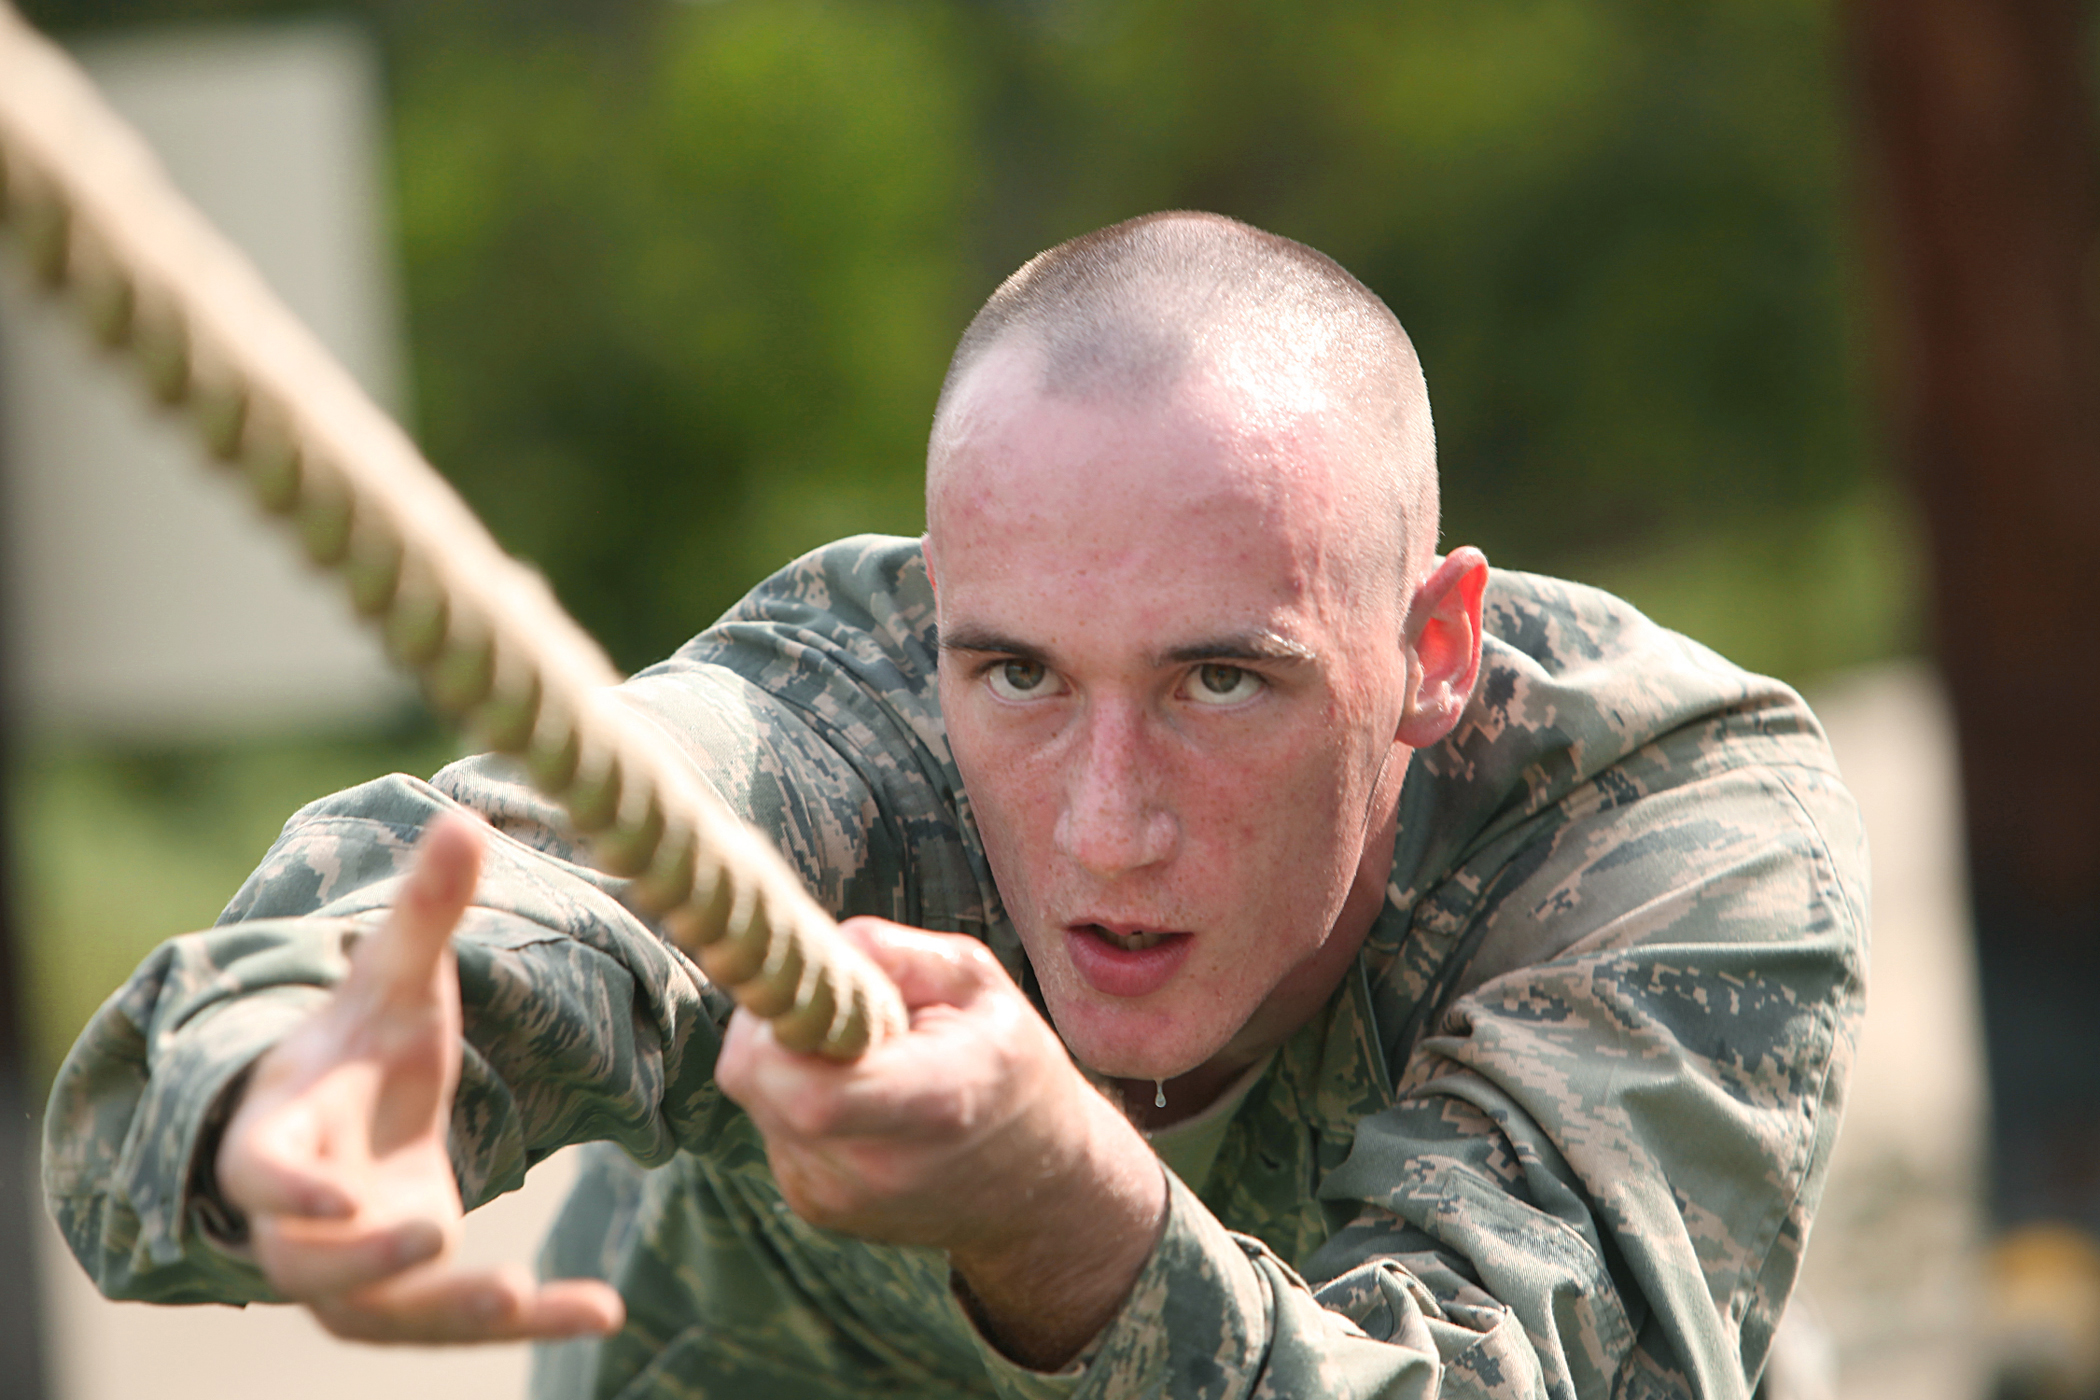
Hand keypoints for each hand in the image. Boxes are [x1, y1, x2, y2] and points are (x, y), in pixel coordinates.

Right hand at [213, 812, 624, 1343]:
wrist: (351, 1110)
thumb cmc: (362, 1039)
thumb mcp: (396, 977)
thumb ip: (426, 913)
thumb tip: (463, 818)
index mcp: (283, 1131)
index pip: (262, 1172)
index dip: (287, 1188)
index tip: (330, 1196)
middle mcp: (302, 1217)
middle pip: (312, 1264)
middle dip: (367, 1262)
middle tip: (439, 1242)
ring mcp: (348, 1268)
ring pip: (381, 1315)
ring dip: (450, 1313)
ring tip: (529, 1298)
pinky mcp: (405, 1296)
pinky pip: (454, 1323)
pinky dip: (527, 1321)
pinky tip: (602, 1311)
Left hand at [716, 919, 1165, 1368]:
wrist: (1041, 1184)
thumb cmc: (1011, 1063)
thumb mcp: (977, 979)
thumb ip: (892, 952)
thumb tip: (809, 949)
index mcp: (934, 1103)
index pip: (808, 1089)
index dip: (782, 1021)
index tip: (816, 983)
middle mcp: (878, 1166)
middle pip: (757, 1081)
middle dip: (776, 1023)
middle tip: (836, 1005)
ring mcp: (840, 1199)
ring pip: (757, 1098)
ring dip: (790, 1061)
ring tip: (864, 1059)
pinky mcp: (817, 1208)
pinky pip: (772, 1128)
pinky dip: (796, 1098)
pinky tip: (858, 1098)